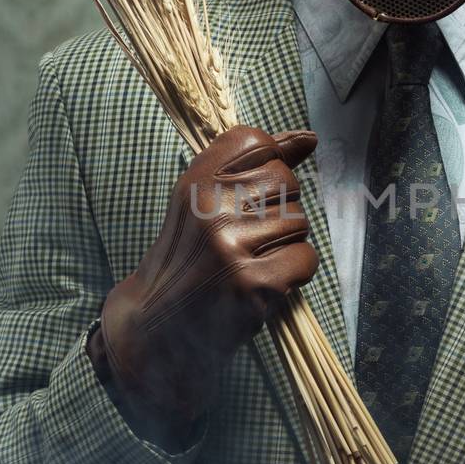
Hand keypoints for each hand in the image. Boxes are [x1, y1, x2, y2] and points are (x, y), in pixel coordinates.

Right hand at [93, 124, 318, 434]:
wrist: (155, 326)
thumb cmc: (187, 259)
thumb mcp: (203, 202)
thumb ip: (253, 165)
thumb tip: (309, 138)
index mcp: (194, 182)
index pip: (256, 141)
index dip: (269, 163)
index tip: (253, 193)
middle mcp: (210, 208)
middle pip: (285, 181)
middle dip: (280, 209)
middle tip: (249, 238)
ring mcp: (232, 246)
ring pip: (299, 222)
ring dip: (287, 244)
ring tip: (253, 261)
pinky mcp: (254, 283)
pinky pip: (306, 258)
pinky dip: (295, 272)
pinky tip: (265, 282)